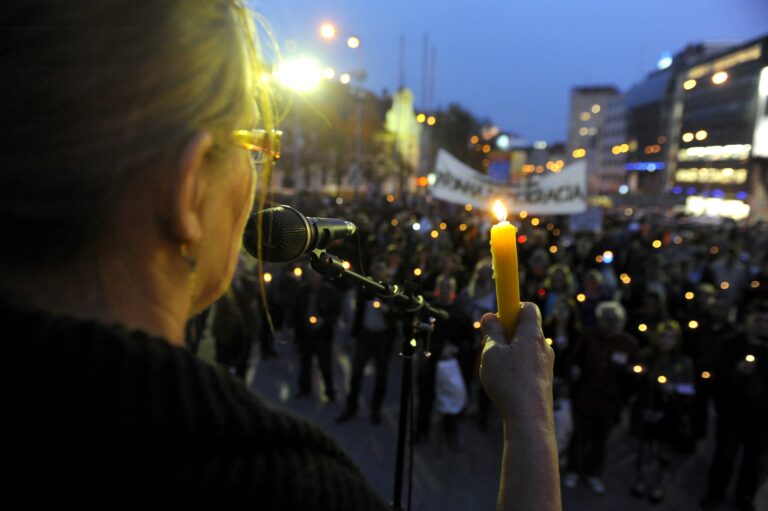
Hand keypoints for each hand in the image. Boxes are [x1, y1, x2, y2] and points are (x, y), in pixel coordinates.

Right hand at [479, 303, 554, 424]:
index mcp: (532, 334)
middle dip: (506, 332)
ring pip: (525, 348)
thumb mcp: (491, 353)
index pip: (528, 307)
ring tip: (496, 370)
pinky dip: (515, 367)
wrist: (530, 419)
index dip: (512, 306)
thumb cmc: (509, 383)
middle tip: (490, 346)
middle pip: (525, 328)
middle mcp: (543, 346)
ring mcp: (546, 364)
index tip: (498, 315)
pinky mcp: (544, 380)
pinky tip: (505, 384)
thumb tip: (490, 317)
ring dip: (509, 352)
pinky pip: (528, 364)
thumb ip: (491, 332)